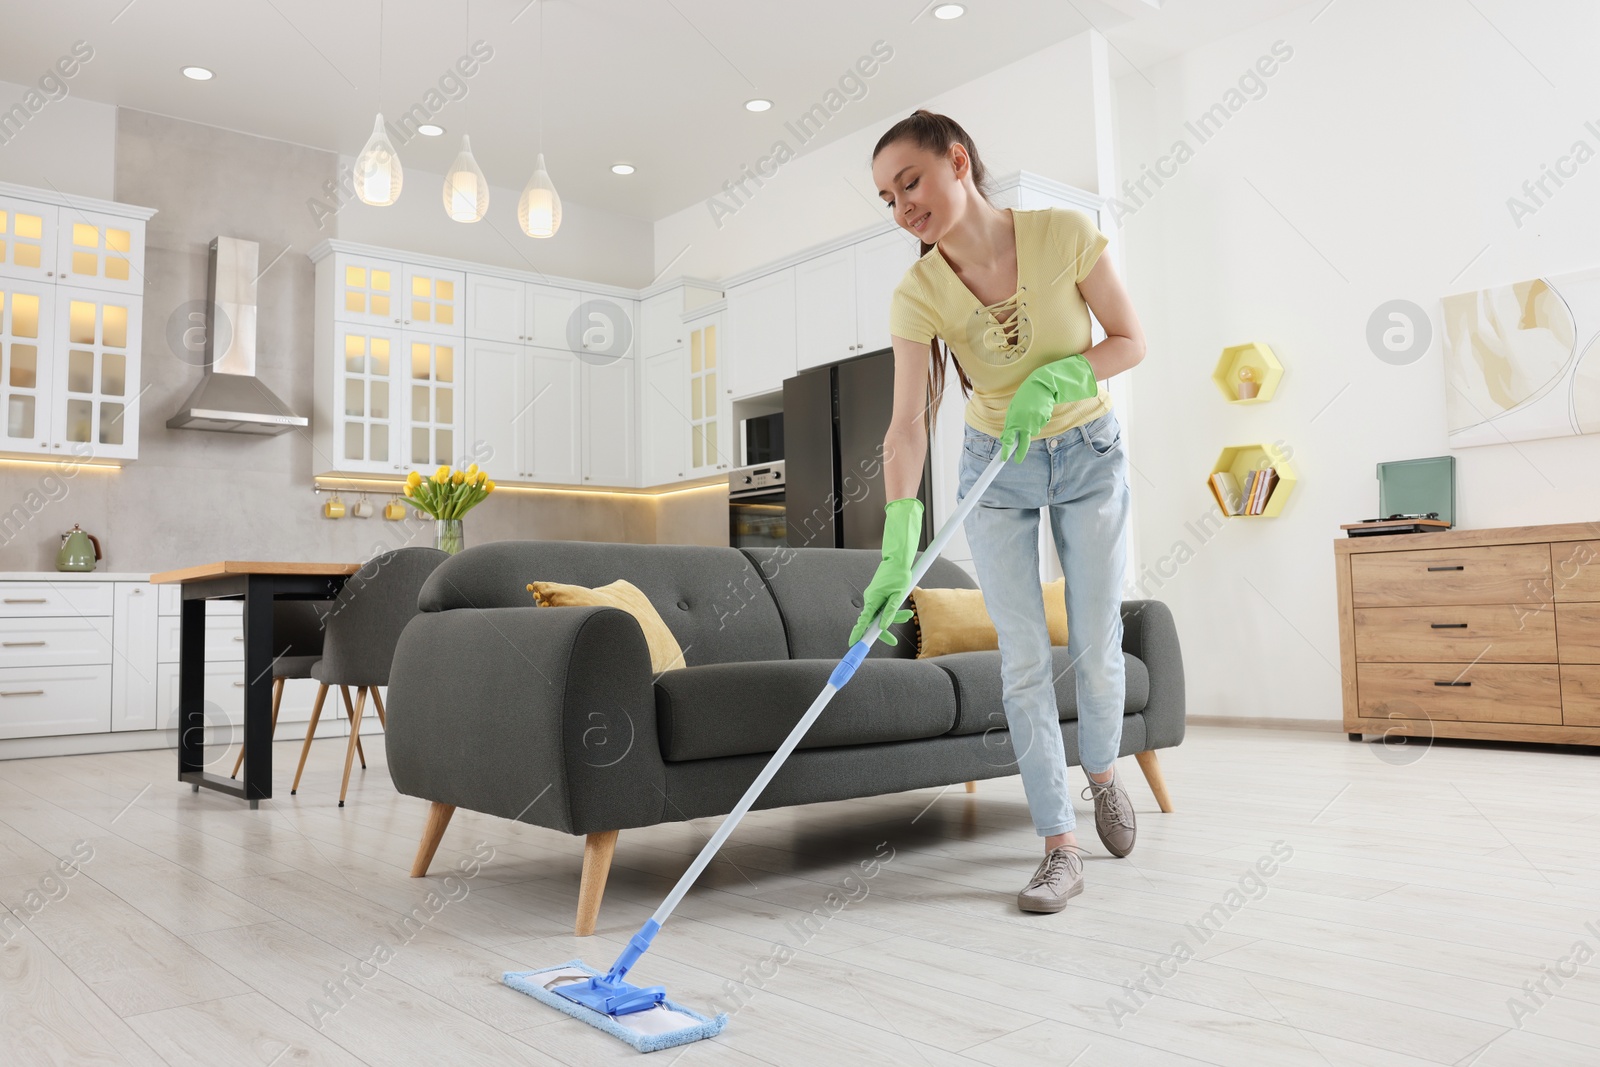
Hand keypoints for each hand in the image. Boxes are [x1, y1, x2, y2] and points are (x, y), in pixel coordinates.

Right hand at [849, 496, 923, 645]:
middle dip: (885, 630)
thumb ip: (891, 611)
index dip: (858, 633)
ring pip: (881, 614)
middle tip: (893, 641)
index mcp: (873, 599)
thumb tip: (884, 626)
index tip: (854, 643)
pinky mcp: (878, 595)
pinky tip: (904, 611)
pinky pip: (883, 607)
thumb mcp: (898, 595)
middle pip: (873, 621)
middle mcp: (870, 599)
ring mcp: (874, 597)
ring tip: (909, 615)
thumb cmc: (898, 574)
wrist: (897, 560)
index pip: (863, 621)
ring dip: (894, 617)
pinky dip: (892, 611)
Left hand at [998, 354, 1097, 462]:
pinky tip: (1036, 412)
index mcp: (1015, 420)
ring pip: (1031, 433)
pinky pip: (1038, 426)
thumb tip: (1006, 438)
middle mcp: (1026, 424)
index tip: (1004, 458)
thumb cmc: (1024, 396)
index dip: (1006, 451)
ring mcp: (1036, 423)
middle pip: (1023, 444)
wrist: (1042, 386)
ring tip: (1028, 414)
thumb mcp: (1012, 409)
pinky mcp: (1044, 421)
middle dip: (1020, 453)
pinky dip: (1036, 422)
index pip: (1009, 440)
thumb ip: (1010, 424)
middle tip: (1017, 460)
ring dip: (1029, 428)